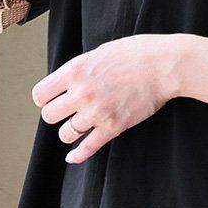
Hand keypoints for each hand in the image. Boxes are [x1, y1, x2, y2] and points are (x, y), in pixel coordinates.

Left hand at [31, 33, 181, 164]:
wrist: (166, 65)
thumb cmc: (139, 52)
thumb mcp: (103, 50)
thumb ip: (83, 67)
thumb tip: (72, 79)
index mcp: (76, 70)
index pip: (40, 94)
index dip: (46, 98)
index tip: (54, 99)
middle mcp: (81, 93)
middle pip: (49, 116)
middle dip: (57, 114)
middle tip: (69, 111)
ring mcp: (97, 111)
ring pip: (65, 133)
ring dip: (70, 131)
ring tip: (79, 126)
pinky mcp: (114, 126)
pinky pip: (87, 147)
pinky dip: (77, 155)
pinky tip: (72, 157)